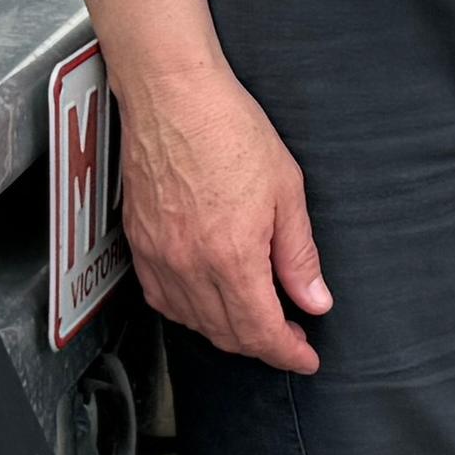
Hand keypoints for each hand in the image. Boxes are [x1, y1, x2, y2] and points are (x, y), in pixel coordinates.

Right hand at [118, 63, 333, 372]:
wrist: (173, 96)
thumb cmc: (229, 129)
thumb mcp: (286, 190)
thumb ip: (299, 254)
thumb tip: (315, 300)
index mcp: (233, 256)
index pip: (261, 331)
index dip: (288, 353)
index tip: (305, 358)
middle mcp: (191, 266)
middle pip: (228, 334)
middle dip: (263, 345)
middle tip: (290, 336)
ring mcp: (160, 257)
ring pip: (193, 322)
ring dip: (227, 332)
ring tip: (254, 319)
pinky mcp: (139, 243)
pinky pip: (162, 298)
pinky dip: (188, 313)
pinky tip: (206, 301)